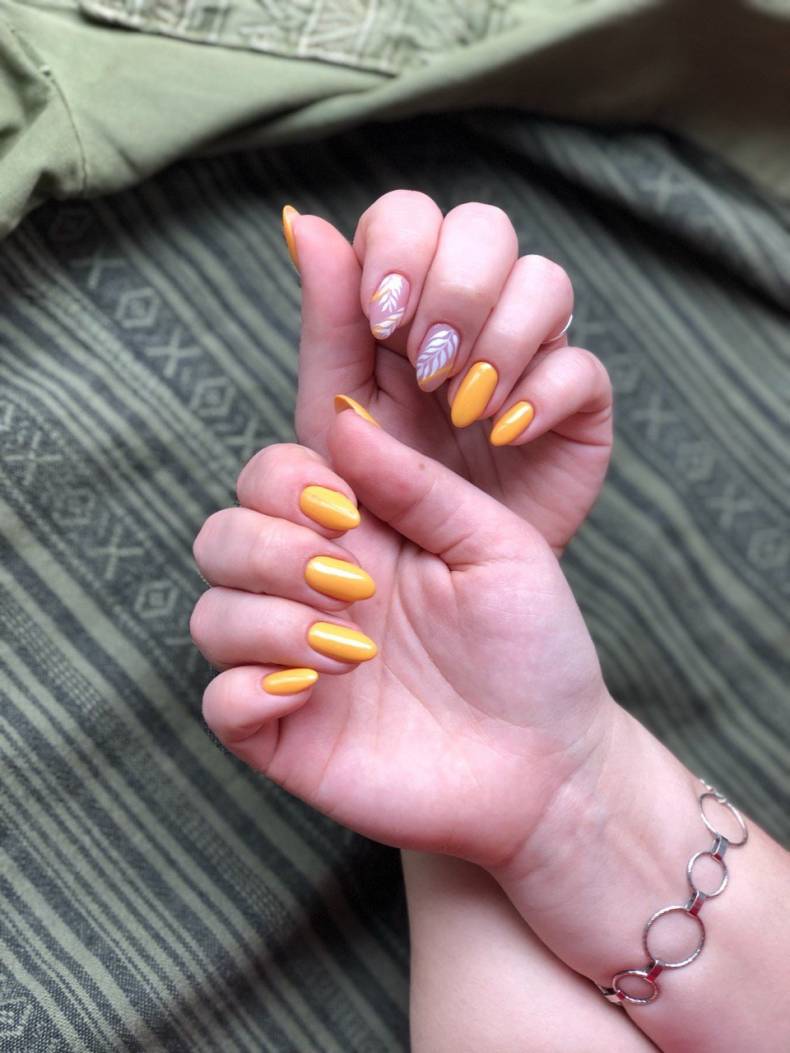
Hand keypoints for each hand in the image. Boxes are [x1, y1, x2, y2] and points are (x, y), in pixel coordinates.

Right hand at [190, 412, 612, 868]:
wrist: (551, 763)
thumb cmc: (534, 646)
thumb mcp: (497, 544)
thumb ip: (419, 484)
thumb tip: (342, 422)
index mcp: (359, 538)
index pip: (269, 479)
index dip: (284, 482)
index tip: (346, 511)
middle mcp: (313, 594)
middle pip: (221, 537)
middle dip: (270, 550)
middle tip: (352, 586)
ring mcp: (295, 664)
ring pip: (211, 615)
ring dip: (268, 620)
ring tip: (354, 651)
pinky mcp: (287, 735)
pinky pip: (219, 701)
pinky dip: (248, 689)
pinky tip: (314, 690)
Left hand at [289, 192, 611, 553]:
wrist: (423, 588)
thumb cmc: (370, 499)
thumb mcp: (334, 412)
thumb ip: (326, 322)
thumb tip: (305, 222)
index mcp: (404, 305)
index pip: (410, 217)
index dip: (400, 247)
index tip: (382, 316)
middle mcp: (470, 317)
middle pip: (484, 228)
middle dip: (455, 290)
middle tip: (429, 367)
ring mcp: (528, 357)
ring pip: (545, 280)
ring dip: (500, 340)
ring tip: (465, 411)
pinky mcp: (576, 408)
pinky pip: (583, 366)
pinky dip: (542, 395)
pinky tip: (504, 437)